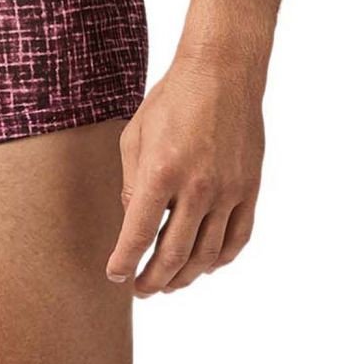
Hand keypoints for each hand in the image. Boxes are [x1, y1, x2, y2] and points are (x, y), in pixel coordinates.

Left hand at [105, 52, 263, 295]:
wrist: (220, 74)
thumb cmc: (171, 99)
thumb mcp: (135, 134)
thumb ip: (132, 181)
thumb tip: (134, 219)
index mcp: (161, 171)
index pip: (139, 233)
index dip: (125, 261)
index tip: (115, 275)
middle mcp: (197, 188)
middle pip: (174, 254)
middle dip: (153, 279)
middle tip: (140, 289)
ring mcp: (227, 191)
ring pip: (207, 254)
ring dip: (185, 277)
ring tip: (168, 284)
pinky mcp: (248, 189)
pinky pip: (237, 238)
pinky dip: (221, 260)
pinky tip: (205, 265)